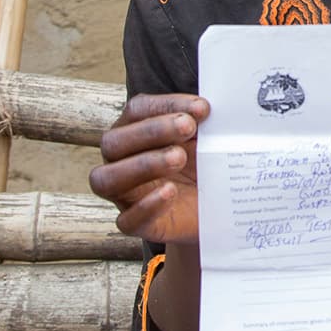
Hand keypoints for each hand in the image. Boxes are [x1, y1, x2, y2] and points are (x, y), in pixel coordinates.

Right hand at [92, 94, 208, 244]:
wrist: (214, 210)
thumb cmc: (202, 165)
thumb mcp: (205, 142)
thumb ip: (206, 124)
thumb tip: (223, 107)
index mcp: (133, 131)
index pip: (137, 110)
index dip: (166, 105)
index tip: (202, 108)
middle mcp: (119, 161)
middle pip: (114, 142)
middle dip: (151, 131)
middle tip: (188, 127)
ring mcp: (124, 195)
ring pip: (107, 179)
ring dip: (143, 164)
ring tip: (179, 158)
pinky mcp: (137, 225)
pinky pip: (127, 221)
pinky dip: (147, 206)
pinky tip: (171, 192)